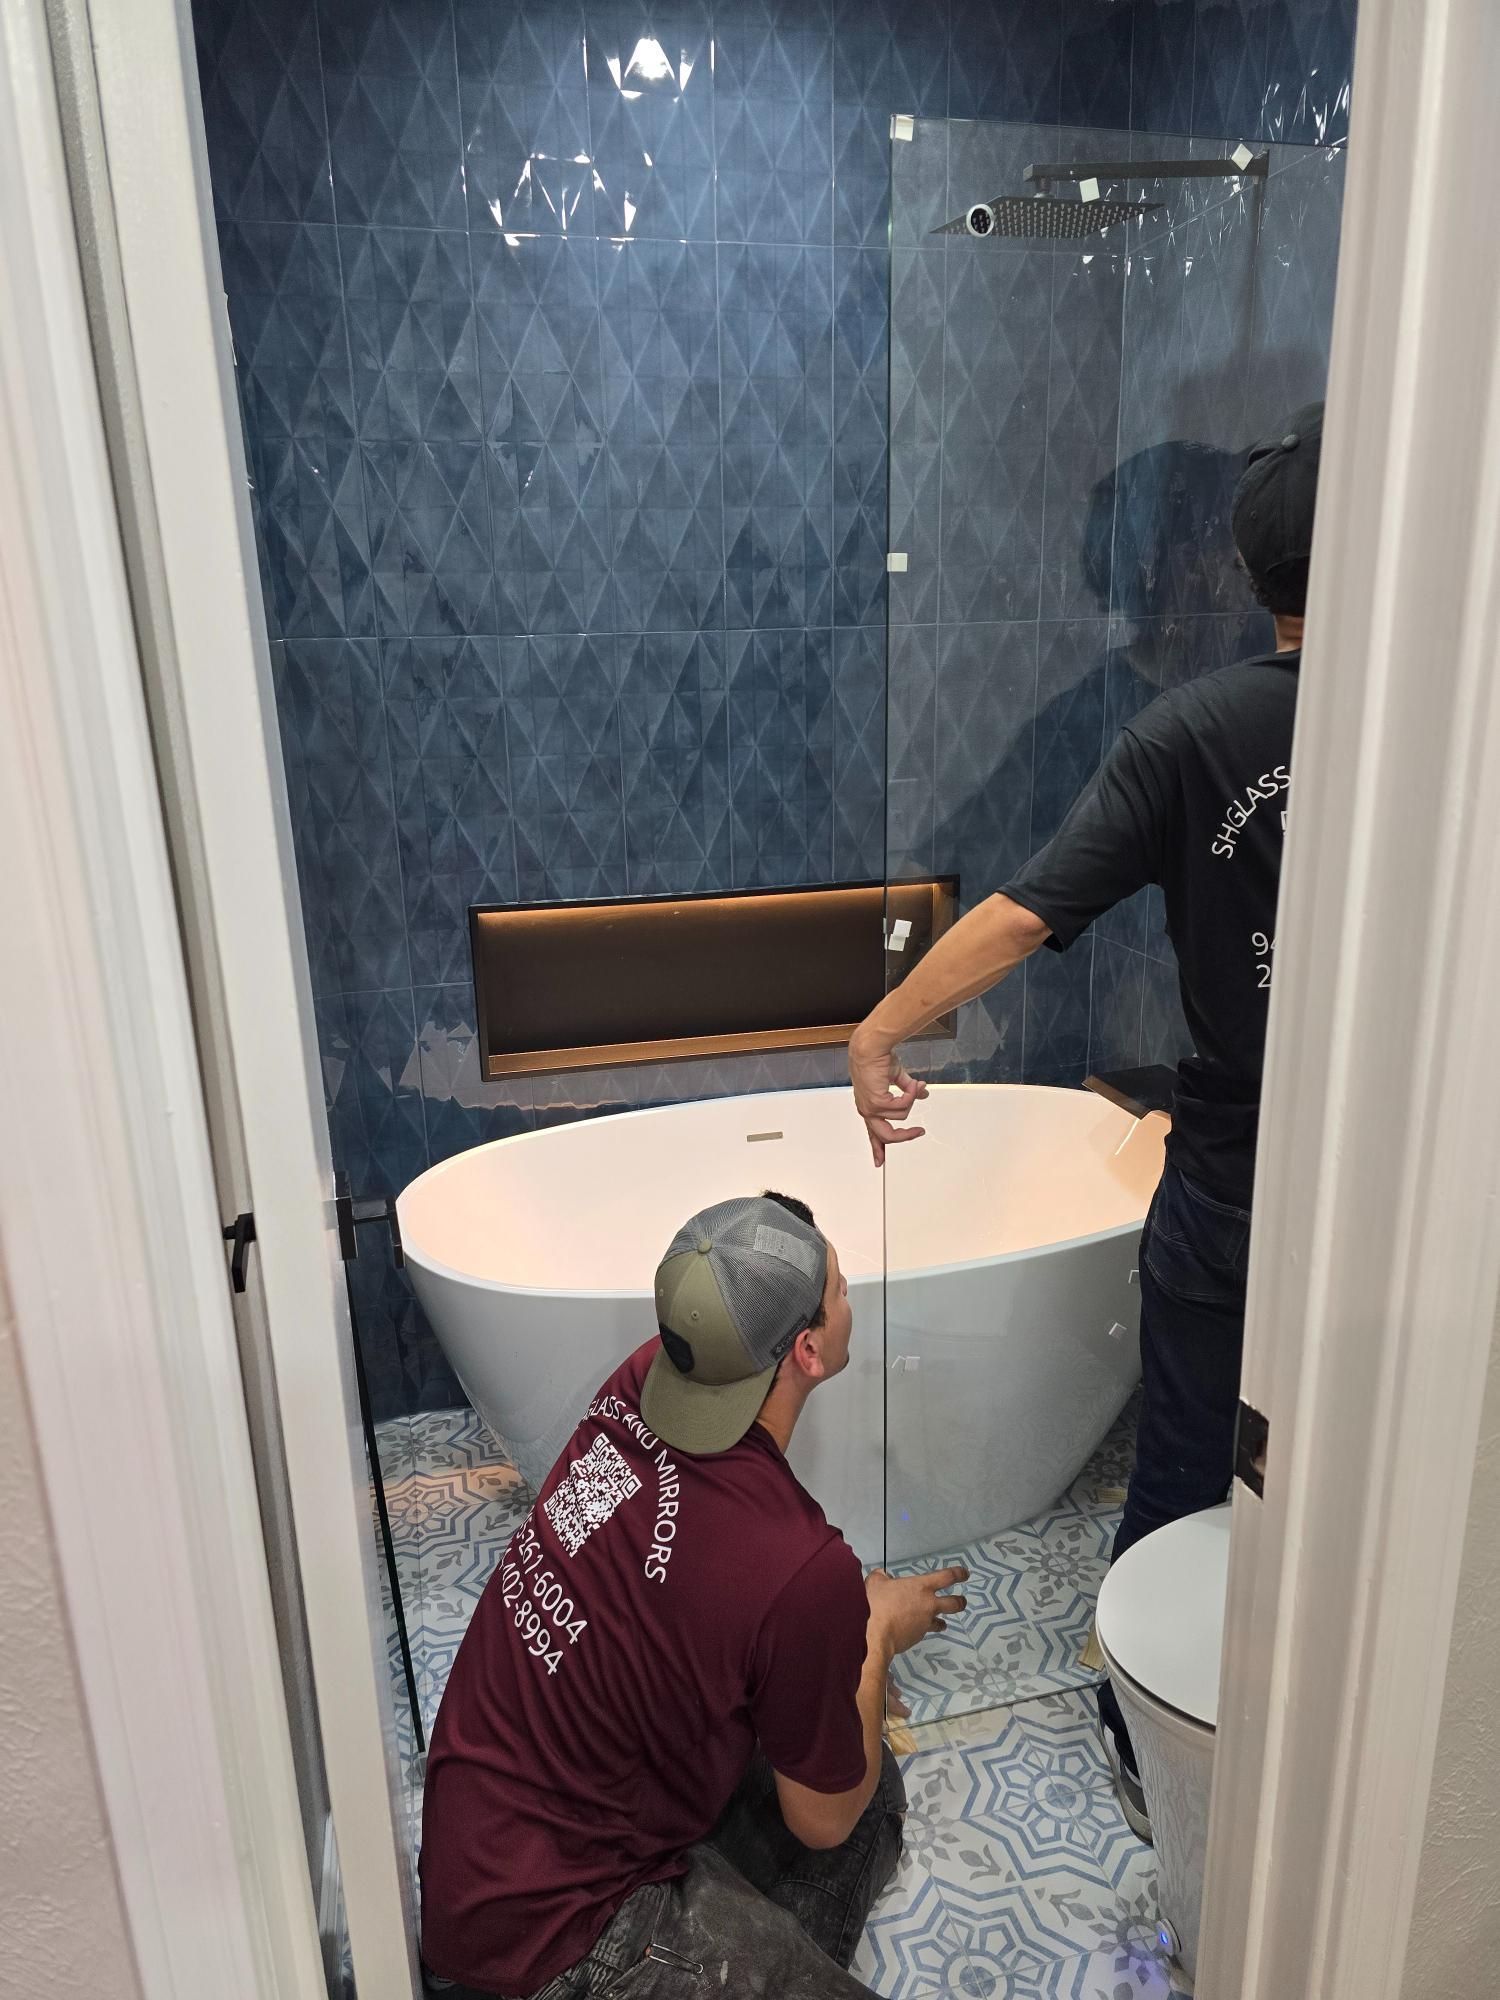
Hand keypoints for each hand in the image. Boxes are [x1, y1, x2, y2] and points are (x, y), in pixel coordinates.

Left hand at [848, 1026, 928, 1166]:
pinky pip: (902, 1107)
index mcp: (868, 1106)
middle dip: (905, 1136)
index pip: (872, 1132)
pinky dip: (911, 1095)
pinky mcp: (877, 1102)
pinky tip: (913, 1085)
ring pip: (900, 1118)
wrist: (871, 1048)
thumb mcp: (894, 1077)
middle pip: (885, 1137)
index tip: (879, 1161)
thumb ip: (908, 1090)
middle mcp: (867, 1110)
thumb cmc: (877, 1059)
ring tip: (914, 1086)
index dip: (877, 1148)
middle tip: (919, 1132)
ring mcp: (871, 1107)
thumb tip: (922, 1094)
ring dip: (911, 1100)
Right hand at [865, 1565, 968, 1657]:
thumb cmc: (877, 1603)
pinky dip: (920, 1630)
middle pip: (954, 1603)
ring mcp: (925, 1623)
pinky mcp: (918, 1638)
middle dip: (960, 1602)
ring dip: (941, 1622)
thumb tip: (882, 1576)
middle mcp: (929, 1605)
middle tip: (962, 1601)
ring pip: (941, 1623)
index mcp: (921, 1587)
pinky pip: (923, 1632)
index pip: (947, 1577)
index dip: (958, 1574)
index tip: (964, 1574)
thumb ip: (881, 1577)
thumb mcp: (875, 1583)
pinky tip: (911, 1630)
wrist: (875, 1634)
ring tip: (941, 1623)